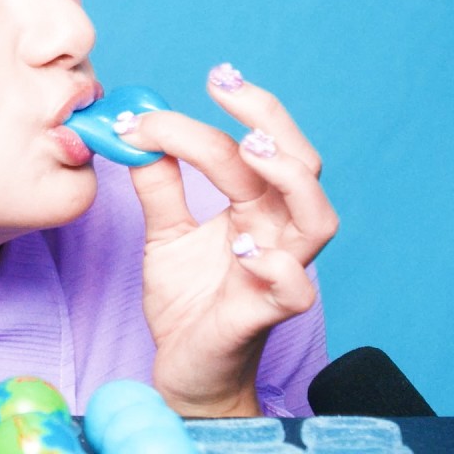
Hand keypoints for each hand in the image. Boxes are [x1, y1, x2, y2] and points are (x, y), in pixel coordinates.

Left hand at [116, 64, 337, 416]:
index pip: (253, 146)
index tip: (179, 93)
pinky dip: (277, 265)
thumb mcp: (164, 233)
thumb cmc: (187, 300)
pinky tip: (243, 249)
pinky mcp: (265, 315)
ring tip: (250, 150)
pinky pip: (294, 289)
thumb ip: (159, 184)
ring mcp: (278, 272)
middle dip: (270, 117)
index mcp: (256, 207)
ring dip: (288, 178)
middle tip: (224, 85)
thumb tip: (136, 128)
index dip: (225, 112)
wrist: (184, 368)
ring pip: (317, 219)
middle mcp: (276, 232)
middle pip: (302, 164)